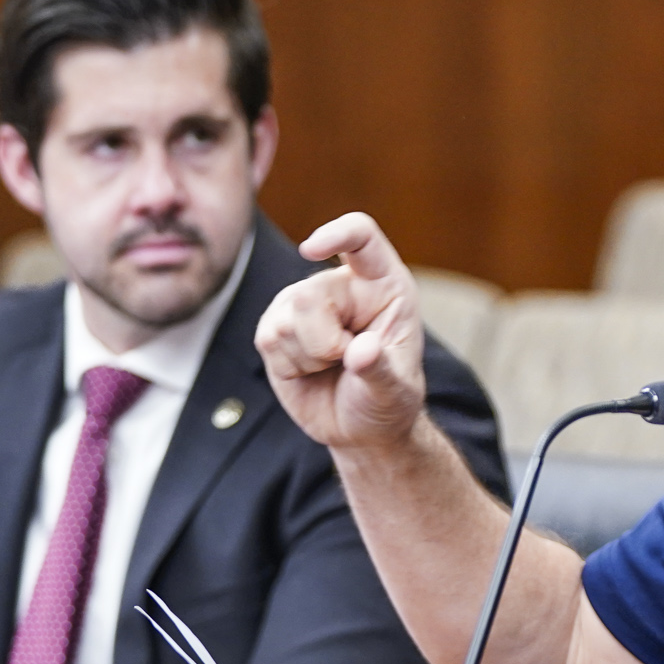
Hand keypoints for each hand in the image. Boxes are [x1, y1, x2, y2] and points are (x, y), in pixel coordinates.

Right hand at [254, 212, 426, 449]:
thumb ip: (381, 371)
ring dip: (308, 358)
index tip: (311, 249)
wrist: (359, 428)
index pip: (362, 238)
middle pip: (310, 294)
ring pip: (285, 320)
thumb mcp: (395, 392)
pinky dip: (289, 366)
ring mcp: (305, 303)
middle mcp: (343, 286)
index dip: (337, 235)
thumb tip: (362, 351)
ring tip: (331, 367)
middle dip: (324, 343)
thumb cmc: (387, 402)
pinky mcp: (277, 326)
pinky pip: (268, 339)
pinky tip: (309, 371)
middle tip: (346, 362)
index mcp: (384, 285)